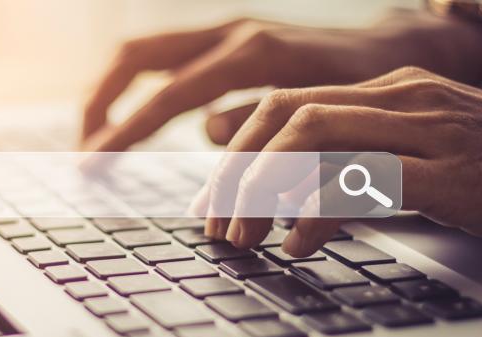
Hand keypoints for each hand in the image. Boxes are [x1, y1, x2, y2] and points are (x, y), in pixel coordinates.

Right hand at [80, 9, 481, 151]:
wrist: (400, 44)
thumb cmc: (369, 85)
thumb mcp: (323, 113)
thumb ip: (262, 123)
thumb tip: (206, 132)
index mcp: (251, 54)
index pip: (168, 94)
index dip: (126, 130)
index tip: (92, 161)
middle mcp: (229, 32)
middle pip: (136, 55)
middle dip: (99, 100)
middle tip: (82, 145)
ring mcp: (226, 30)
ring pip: (145, 52)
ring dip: (111, 91)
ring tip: (95, 135)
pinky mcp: (227, 39)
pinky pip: (166, 59)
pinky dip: (139, 89)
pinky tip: (134, 119)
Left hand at [192, 66, 481, 256]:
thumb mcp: (407, 162)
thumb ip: (347, 164)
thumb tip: (278, 193)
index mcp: (385, 90)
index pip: (283, 104)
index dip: (237, 151)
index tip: (215, 198)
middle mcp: (401, 97)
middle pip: (286, 116)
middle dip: (238, 172)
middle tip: (219, 223)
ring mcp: (428, 129)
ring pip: (314, 136)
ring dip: (265, 190)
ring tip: (246, 235)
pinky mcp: (450, 171)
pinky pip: (362, 179)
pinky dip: (316, 212)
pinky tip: (299, 245)